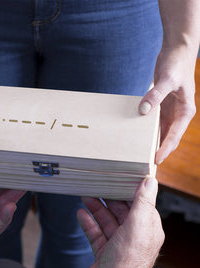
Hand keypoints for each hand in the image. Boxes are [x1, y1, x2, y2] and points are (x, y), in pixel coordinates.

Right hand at [77, 178, 164, 267]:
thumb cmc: (126, 262)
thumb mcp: (137, 225)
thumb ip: (143, 202)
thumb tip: (150, 181)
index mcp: (147, 229)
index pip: (140, 204)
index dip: (129, 191)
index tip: (119, 179)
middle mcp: (134, 237)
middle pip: (121, 211)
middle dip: (108, 198)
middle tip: (97, 186)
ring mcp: (118, 245)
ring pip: (107, 221)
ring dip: (96, 208)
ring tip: (86, 196)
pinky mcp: (104, 252)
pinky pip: (96, 233)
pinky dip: (88, 223)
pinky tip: (81, 214)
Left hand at [139, 45, 196, 164]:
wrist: (177, 50)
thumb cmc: (177, 64)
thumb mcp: (167, 80)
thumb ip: (156, 96)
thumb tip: (143, 111)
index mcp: (185, 111)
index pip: (174, 136)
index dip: (165, 149)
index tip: (155, 161)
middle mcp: (178, 114)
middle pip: (167, 137)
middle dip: (158, 150)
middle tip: (145, 163)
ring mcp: (169, 110)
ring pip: (160, 131)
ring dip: (151, 141)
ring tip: (139, 153)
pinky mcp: (161, 105)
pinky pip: (153, 121)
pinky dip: (146, 128)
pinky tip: (136, 134)